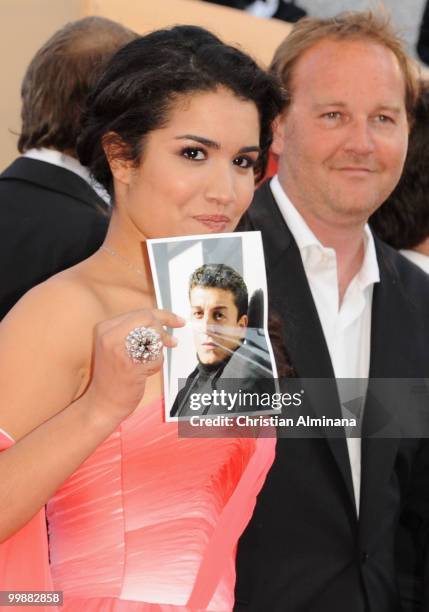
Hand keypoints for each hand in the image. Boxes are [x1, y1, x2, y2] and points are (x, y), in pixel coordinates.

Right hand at [85, 309, 184, 425]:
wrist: (102, 403)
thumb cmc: (114, 375)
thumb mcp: (116, 345)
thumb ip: (135, 330)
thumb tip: (163, 320)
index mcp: (105, 327)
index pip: (142, 312)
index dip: (165, 315)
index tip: (178, 321)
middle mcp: (109, 335)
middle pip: (150, 321)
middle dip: (165, 332)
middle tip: (172, 342)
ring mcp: (119, 350)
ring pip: (155, 338)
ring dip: (157, 353)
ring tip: (146, 364)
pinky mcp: (130, 365)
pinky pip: (156, 356)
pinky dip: (155, 365)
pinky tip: (143, 373)